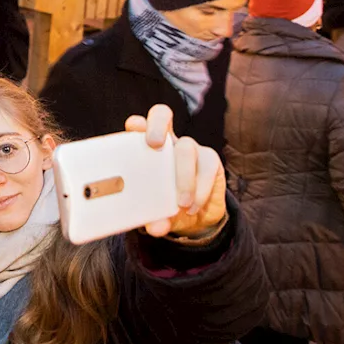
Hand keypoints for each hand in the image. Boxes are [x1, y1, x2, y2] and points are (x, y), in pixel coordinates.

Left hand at [124, 105, 226, 238]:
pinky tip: (194, 207)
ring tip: (181, 204)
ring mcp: (190, 148)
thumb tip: (155, 228)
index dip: (137, 123)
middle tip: (153, 144)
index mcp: (145, 148)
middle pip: (162, 115)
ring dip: (183, 178)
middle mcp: (167, 142)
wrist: (196, 218)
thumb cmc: (166, 207)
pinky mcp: (210, 160)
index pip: (139, 125)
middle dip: (157, 125)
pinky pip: (207, 168)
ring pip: (187, 149)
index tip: (133, 127)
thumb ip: (154, 218)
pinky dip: (200, 190)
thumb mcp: (157, 213)